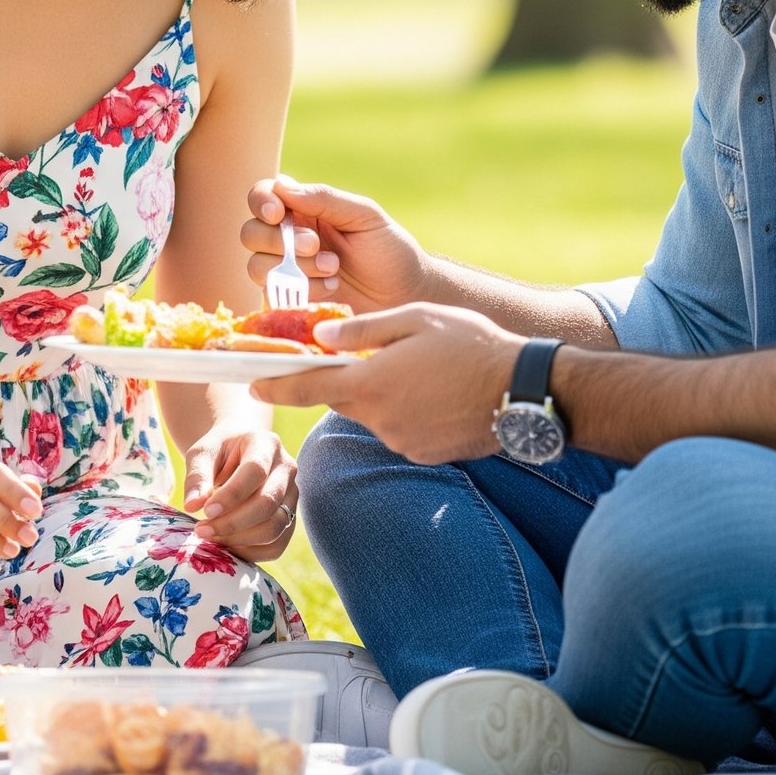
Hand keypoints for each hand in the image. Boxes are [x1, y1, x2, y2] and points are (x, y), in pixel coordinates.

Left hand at [183, 424, 297, 561]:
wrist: (240, 451)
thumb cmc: (219, 451)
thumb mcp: (203, 453)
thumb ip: (197, 476)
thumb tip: (192, 505)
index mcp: (267, 444)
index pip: (255, 471)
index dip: (231, 495)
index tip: (206, 511)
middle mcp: (286, 469)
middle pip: (268, 503)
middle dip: (232, 523)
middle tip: (202, 531)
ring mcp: (292, 495)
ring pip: (274, 528)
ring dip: (239, 539)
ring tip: (211, 537)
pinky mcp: (290, 518)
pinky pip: (277, 545)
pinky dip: (250, 552)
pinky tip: (227, 545)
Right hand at [242, 177, 432, 313]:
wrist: (406, 296)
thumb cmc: (389, 251)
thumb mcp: (364, 216)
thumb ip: (325, 199)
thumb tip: (282, 187)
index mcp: (303, 210)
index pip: (263, 196)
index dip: (261, 202)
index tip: (277, 213)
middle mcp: (288, 238)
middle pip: (250, 232)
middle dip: (279, 240)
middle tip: (316, 246)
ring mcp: (286, 271)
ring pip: (256, 265)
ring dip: (293, 267)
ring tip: (333, 269)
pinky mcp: (289, 300)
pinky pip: (273, 295)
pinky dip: (301, 290)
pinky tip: (332, 289)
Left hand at [250, 303, 523, 466]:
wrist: (525, 390)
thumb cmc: (470, 344)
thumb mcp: (414, 319)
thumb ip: (362, 329)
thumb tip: (320, 336)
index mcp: (372, 382)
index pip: (307, 385)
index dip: (274, 384)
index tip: (250, 382)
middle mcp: (381, 418)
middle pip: (342, 398)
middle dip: (344, 379)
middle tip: (369, 357)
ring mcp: (402, 441)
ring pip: (372, 413)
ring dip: (381, 393)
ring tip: (420, 370)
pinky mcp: (423, 454)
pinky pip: (398, 429)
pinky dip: (404, 411)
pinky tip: (434, 393)